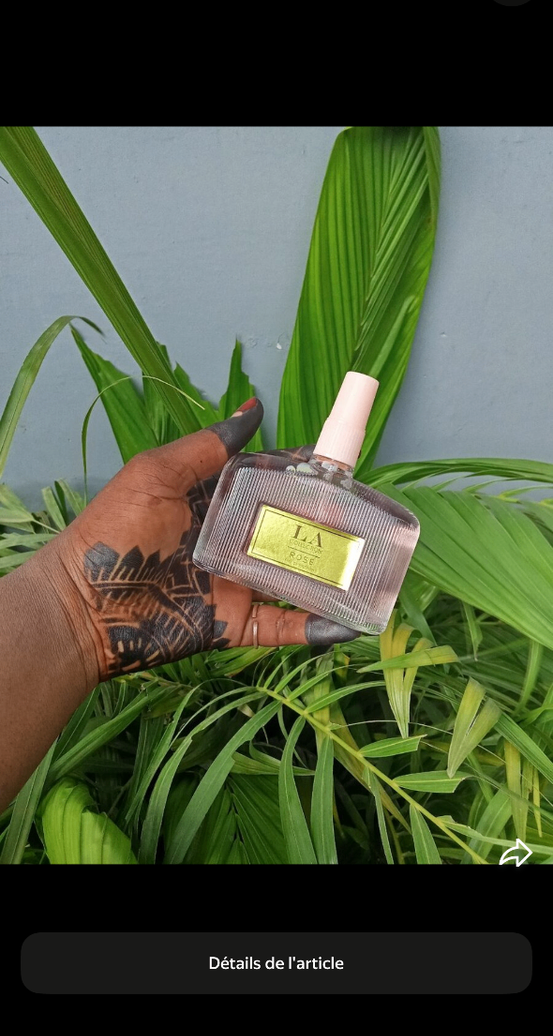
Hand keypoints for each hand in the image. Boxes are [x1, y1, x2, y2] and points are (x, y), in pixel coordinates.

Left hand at [46, 398, 358, 682]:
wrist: (81, 605)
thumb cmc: (111, 532)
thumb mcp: (156, 474)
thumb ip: (208, 446)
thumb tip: (255, 408)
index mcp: (214, 501)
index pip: (269, 482)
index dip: (303, 475)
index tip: (339, 466)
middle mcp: (231, 541)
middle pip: (290, 530)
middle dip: (328, 524)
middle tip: (367, 517)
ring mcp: (236, 583)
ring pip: (295, 578)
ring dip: (332, 574)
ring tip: (372, 566)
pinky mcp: (235, 624)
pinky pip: (283, 626)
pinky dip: (316, 626)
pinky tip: (350, 621)